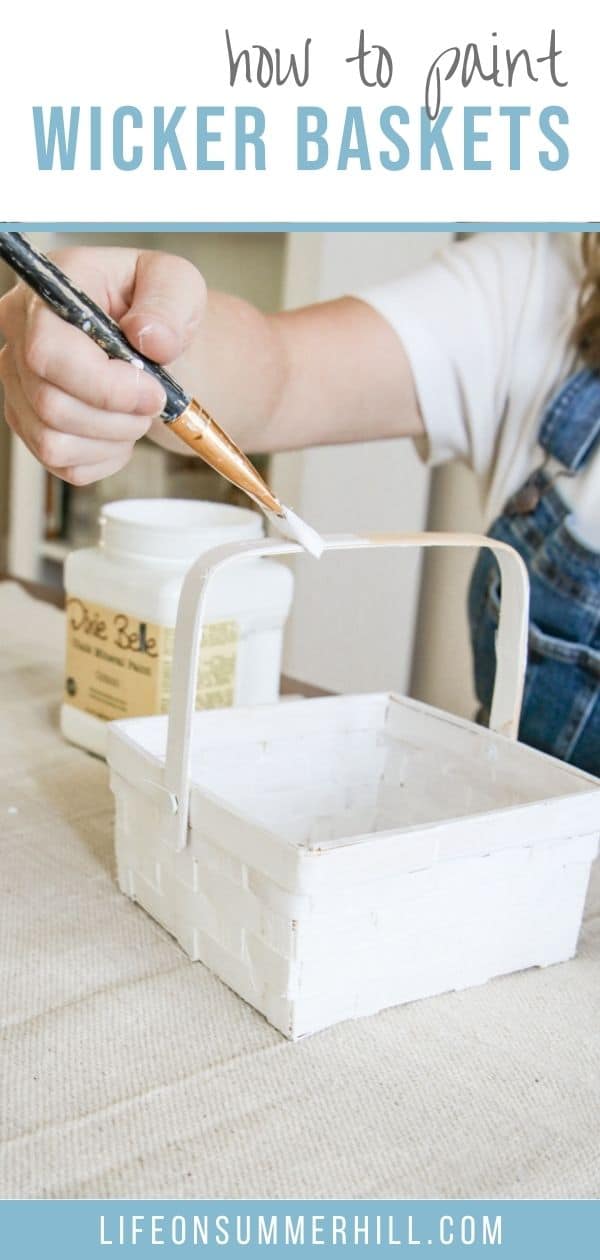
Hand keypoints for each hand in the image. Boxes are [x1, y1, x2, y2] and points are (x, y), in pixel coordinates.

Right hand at [0, 246, 205, 484]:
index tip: (153, 393)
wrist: (154, 342)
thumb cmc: (159, 310)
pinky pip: (63, 464)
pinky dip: (105, 457)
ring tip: (138, 414)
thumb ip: (167, 304)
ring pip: (53, 442)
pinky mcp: (30, 423)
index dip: (104, 386)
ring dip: (113, 439)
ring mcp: (19, 384)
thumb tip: (149, 338)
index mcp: (48, 292)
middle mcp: (19, 336)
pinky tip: (121, 430)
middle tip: (153, 404)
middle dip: (116, 418)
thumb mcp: (177, 284)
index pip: (47, 352)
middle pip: (50, 405)